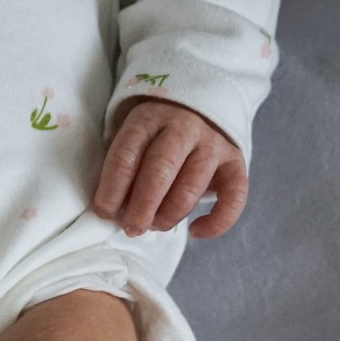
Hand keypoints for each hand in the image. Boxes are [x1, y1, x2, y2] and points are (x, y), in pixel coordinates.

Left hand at [94, 98, 248, 239]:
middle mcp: (183, 127)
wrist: (198, 108)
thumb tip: (117, 213)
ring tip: (154, 227)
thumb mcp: (135, 138)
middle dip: (142, 206)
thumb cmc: (155, 136)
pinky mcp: (235, 161)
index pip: (127, 154)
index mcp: (149, 119)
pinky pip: (234, 196)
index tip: (105, 213)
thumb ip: (127, 168)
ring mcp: (212, 143)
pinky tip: (195, 232)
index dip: (113, 188)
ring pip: (191, 186)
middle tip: (131, 228)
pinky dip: (216, 222)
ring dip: (170, 215)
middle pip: (160, 169)